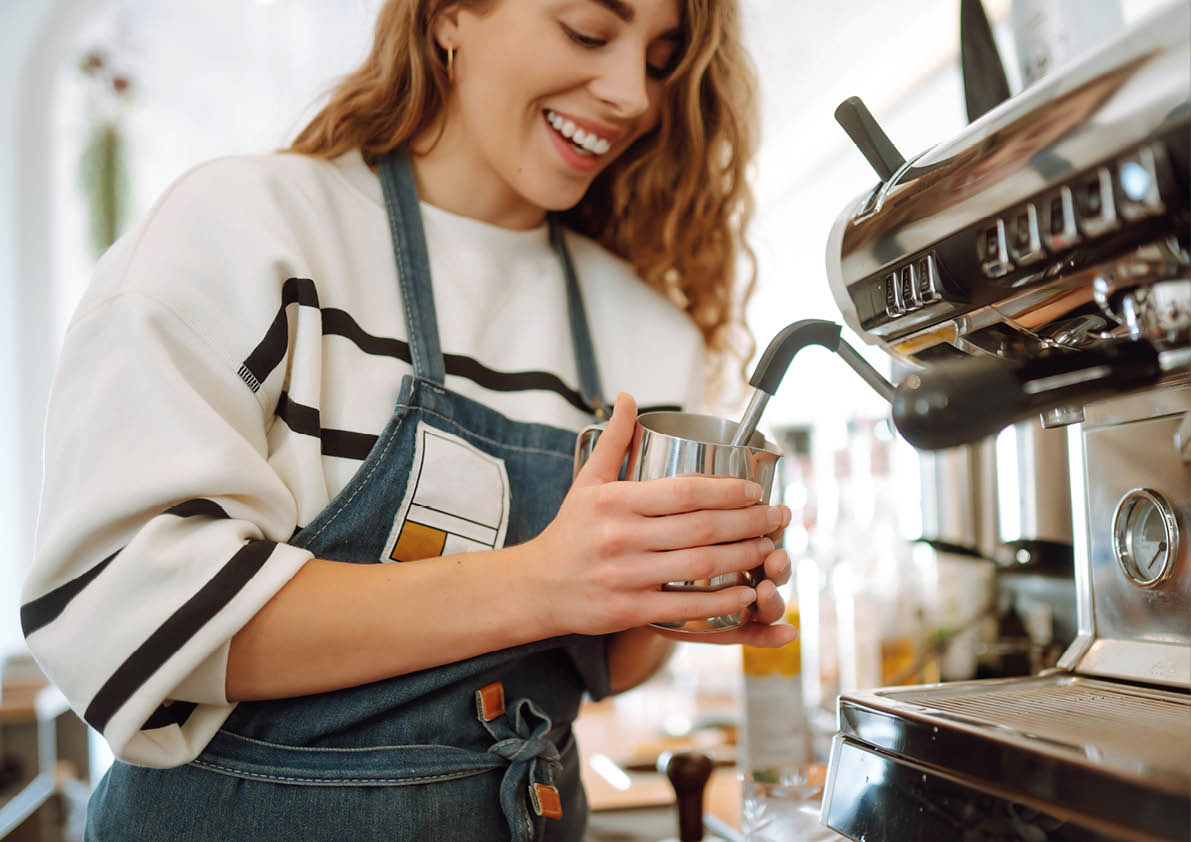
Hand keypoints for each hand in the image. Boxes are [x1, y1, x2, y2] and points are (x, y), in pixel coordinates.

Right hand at [529, 393, 789, 637]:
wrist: (537, 587)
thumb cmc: (570, 532)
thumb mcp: (586, 482)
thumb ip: (613, 441)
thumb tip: (629, 397)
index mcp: (614, 502)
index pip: (684, 492)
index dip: (727, 490)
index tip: (755, 491)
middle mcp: (621, 537)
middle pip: (701, 528)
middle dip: (748, 522)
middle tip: (777, 517)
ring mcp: (626, 576)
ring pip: (698, 565)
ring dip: (743, 557)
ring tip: (770, 549)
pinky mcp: (629, 610)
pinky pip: (684, 604)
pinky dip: (719, 600)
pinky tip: (745, 591)